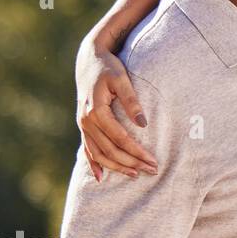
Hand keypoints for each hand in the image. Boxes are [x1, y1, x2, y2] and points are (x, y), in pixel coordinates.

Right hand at [75, 42, 157, 179]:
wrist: (89, 60)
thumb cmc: (108, 68)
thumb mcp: (122, 79)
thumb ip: (131, 101)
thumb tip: (143, 124)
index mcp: (96, 111)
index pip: (120, 139)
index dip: (137, 152)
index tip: (154, 160)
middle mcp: (86, 122)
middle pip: (110, 150)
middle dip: (131, 163)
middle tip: (152, 170)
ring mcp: (83, 125)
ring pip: (98, 154)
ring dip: (116, 167)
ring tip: (136, 175)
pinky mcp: (83, 126)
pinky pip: (86, 149)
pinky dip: (93, 164)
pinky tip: (101, 177)